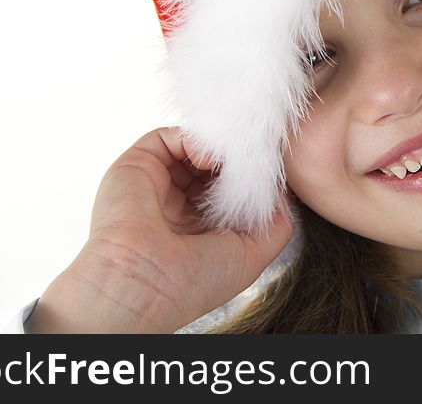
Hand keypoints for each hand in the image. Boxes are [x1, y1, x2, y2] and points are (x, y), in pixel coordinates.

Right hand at [28, 127, 293, 332]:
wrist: (143, 284)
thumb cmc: (192, 281)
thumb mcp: (252, 256)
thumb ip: (276, 225)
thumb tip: (282, 193)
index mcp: (198, 226)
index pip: (228, 187)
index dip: (249, 178)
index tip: (267, 175)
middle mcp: (176, 203)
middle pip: (212, 164)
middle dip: (236, 161)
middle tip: (253, 162)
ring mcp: (156, 182)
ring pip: (193, 148)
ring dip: (219, 150)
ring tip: (232, 162)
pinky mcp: (139, 164)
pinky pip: (171, 136)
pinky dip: (195, 139)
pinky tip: (209, 159)